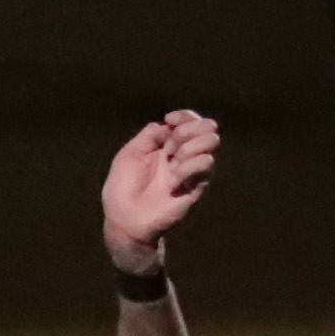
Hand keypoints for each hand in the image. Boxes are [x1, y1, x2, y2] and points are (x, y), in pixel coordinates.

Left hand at [100, 111, 219, 272]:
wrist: (124, 219)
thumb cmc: (123, 188)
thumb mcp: (131, 152)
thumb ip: (150, 134)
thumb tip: (168, 124)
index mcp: (167, 146)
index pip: (190, 121)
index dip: (185, 116)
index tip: (169, 120)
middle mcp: (182, 157)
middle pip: (207, 129)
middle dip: (191, 127)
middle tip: (171, 143)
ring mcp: (190, 172)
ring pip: (211, 144)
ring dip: (190, 146)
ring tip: (173, 160)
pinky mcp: (195, 189)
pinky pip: (205, 166)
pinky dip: (190, 166)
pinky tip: (174, 178)